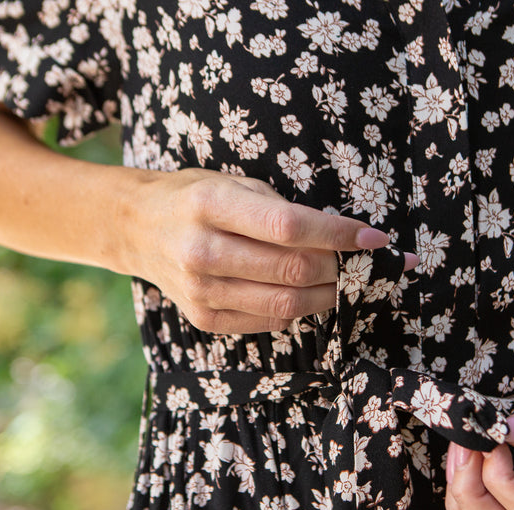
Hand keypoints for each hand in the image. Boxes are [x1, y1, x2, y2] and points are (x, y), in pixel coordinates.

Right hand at [125, 168, 416, 333]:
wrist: (137, 228)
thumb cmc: (196, 198)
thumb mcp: (233, 183)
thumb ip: (281, 209)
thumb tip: (342, 237)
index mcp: (212, 204)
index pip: (290, 225)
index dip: (339, 235)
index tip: (376, 239)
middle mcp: (202, 250)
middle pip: (293, 269)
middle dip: (342, 268)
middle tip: (367, 264)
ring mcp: (201, 290)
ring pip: (286, 302)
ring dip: (329, 294)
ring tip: (347, 282)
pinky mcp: (204, 318)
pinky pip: (268, 320)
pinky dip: (299, 309)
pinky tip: (311, 294)